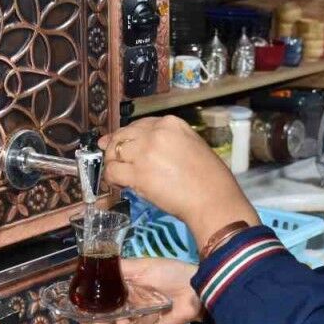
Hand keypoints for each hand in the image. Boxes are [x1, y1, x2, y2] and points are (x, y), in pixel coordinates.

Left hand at [100, 117, 258, 244]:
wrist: (213, 199)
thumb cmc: (210, 178)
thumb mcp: (192, 146)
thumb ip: (167, 142)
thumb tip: (143, 146)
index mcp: (171, 123)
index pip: (139, 125)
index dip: (128, 136)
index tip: (123, 145)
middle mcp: (155, 133)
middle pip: (122, 136)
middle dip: (115, 148)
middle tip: (114, 161)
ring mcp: (144, 152)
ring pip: (113, 152)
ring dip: (112, 164)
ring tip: (118, 175)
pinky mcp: (137, 173)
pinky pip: (112, 171)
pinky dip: (110, 178)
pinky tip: (118, 184)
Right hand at [100, 258, 200, 323]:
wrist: (192, 287)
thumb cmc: (167, 273)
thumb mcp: (140, 266)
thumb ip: (117, 269)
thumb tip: (94, 266)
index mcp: (124, 291)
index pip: (103, 302)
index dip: (93, 308)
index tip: (84, 312)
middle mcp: (128, 307)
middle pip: (108, 320)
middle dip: (100, 323)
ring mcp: (139, 320)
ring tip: (123, 321)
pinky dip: (145, 323)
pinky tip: (154, 314)